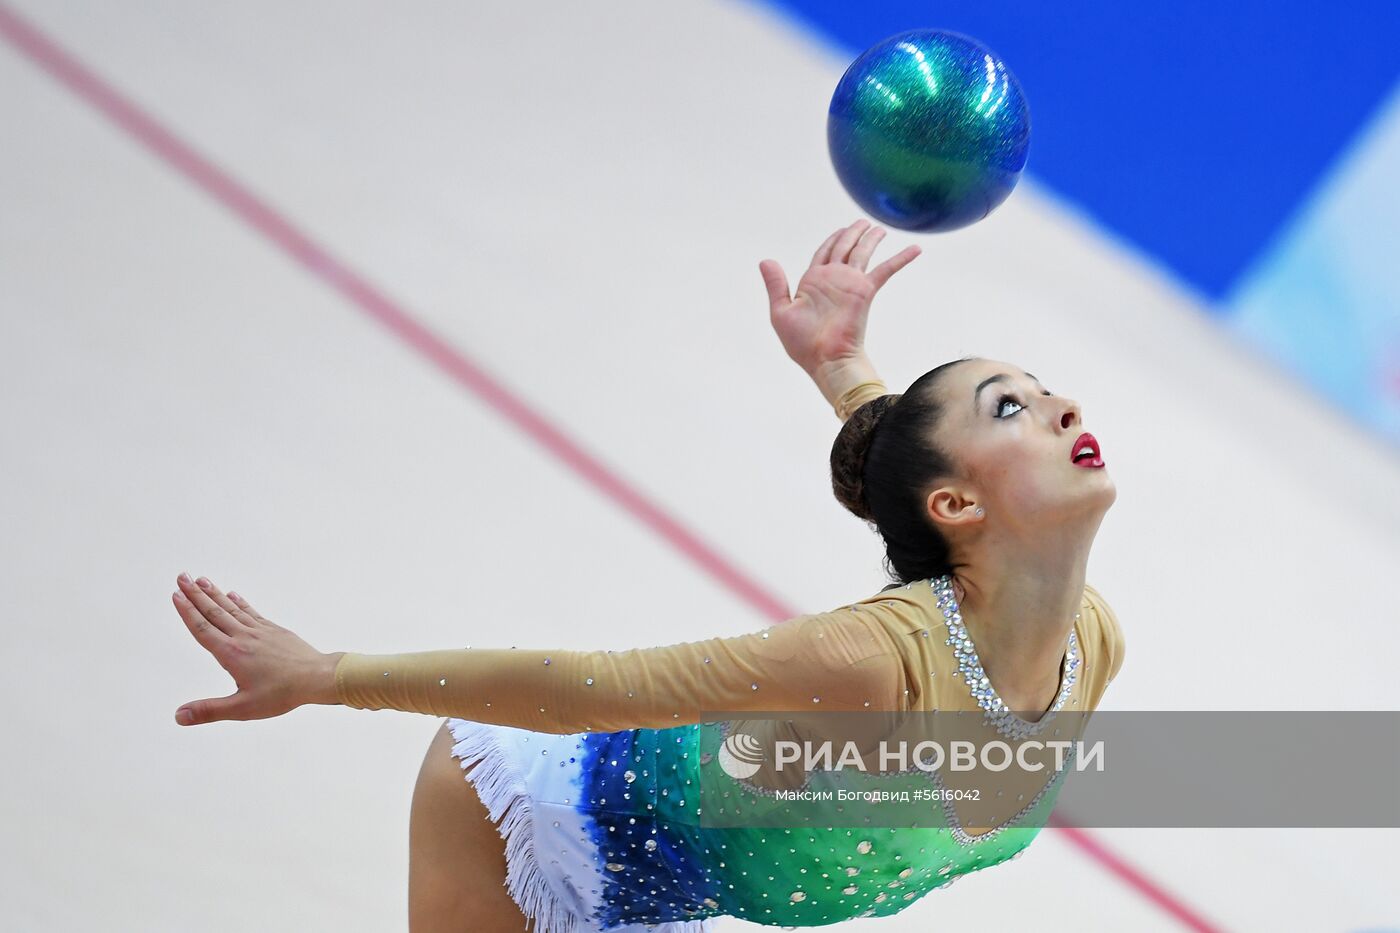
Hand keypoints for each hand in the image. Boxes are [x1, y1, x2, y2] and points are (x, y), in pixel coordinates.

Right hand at [170, 573, 343, 725]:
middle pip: (214, 612)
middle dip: (195, 594)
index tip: (176, 595)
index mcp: (232, 654)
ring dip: (214, 594)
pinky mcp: (274, 630)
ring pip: (231, 609)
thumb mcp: (243, 708)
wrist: (317, 677)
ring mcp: (260, 631)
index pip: (203, 629)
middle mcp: (244, 637)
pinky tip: (232, 594)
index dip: (187, 612)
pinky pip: (252, 612)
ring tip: (201, 580)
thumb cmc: (282, 694)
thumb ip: (209, 711)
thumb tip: (178, 716)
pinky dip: (239, 602)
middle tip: (181, 577)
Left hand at [759, 219, 920, 375]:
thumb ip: (776, 285)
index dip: (833, 239)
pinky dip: (900, 259)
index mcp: (812, 282)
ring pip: (863, 252)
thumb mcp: (781, 312)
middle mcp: (833, 279)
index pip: (824, 252)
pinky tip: (915, 249)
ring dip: (871, 239)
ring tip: (880, 229)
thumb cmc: (802, 344)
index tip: (843, 229)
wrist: (825, 359)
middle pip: (845, 247)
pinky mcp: (865, 291)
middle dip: (854, 233)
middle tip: (864, 222)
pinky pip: (885, 270)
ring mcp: (850, 283)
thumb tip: (765, 260)